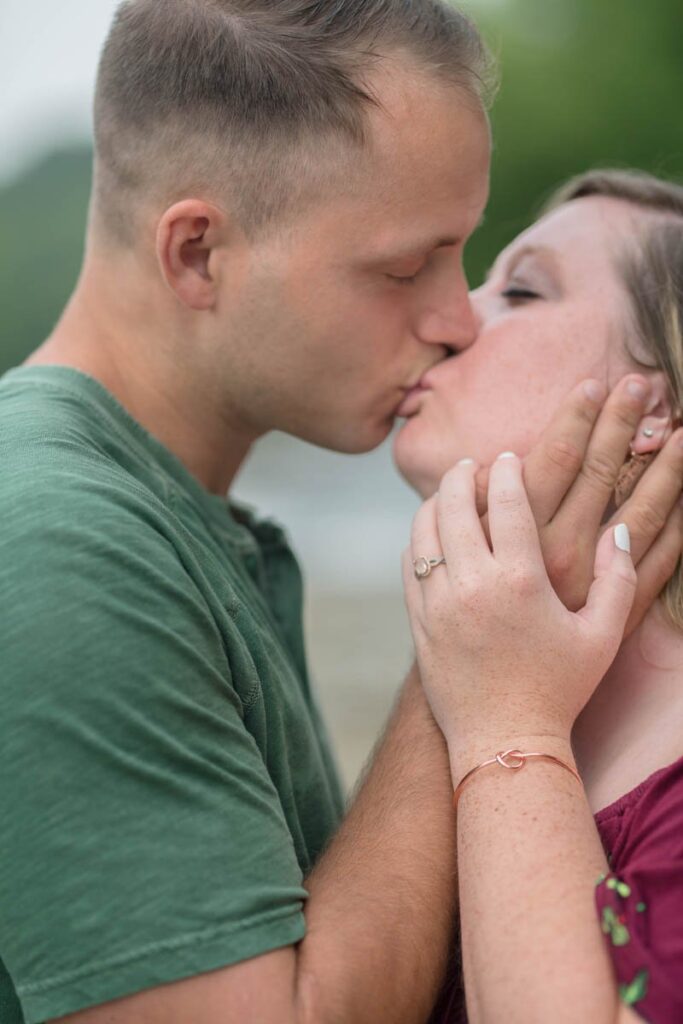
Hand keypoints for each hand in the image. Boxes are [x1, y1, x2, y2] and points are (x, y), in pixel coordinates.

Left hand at [404, 454, 636, 754]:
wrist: (504, 742)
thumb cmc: (559, 689)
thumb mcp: (602, 636)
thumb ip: (617, 578)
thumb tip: (620, 529)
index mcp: (520, 581)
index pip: (506, 502)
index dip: (506, 471)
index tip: (509, 457)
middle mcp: (472, 585)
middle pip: (452, 505)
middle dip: (460, 475)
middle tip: (470, 465)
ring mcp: (438, 604)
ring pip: (422, 532)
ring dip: (433, 504)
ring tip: (448, 495)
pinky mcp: (418, 623)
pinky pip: (409, 565)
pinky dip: (418, 541)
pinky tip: (433, 537)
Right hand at [476, 375, 682, 632]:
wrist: (491, 700)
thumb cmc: (466, 625)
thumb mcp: (460, 562)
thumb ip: (478, 515)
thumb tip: (500, 467)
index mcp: (519, 535)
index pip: (555, 459)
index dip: (575, 418)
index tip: (592, 382)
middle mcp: (559, 551)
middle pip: (598, 473)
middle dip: (619, 424)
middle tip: (639, 382)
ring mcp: (593, 582)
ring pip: (641, 512)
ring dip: (664, 468)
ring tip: (682, 429)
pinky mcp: (616, 611)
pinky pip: (658, 564)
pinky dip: (676, 525)